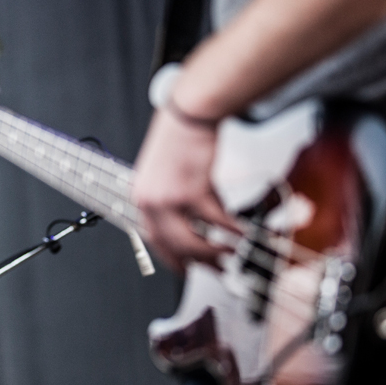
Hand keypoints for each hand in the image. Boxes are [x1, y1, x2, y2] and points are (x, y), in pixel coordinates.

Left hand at [132, 107, 237, 270]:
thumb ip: (171, 202)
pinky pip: (216, 221)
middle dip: (200, 263)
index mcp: (140, 198)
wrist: (188, 115)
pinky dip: (233, 230)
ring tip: (234, 255)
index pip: (153, 240)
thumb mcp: (162, 175)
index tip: (187, 268)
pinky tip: (244, 234)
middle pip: (175, 247)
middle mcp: (150, 202)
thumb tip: (195, 226)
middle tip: (218, 269)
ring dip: (218, 252)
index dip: (172, 258)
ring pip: (195, 241)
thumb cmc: (179, 139)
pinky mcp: (192, 191)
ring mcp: (169, 199)